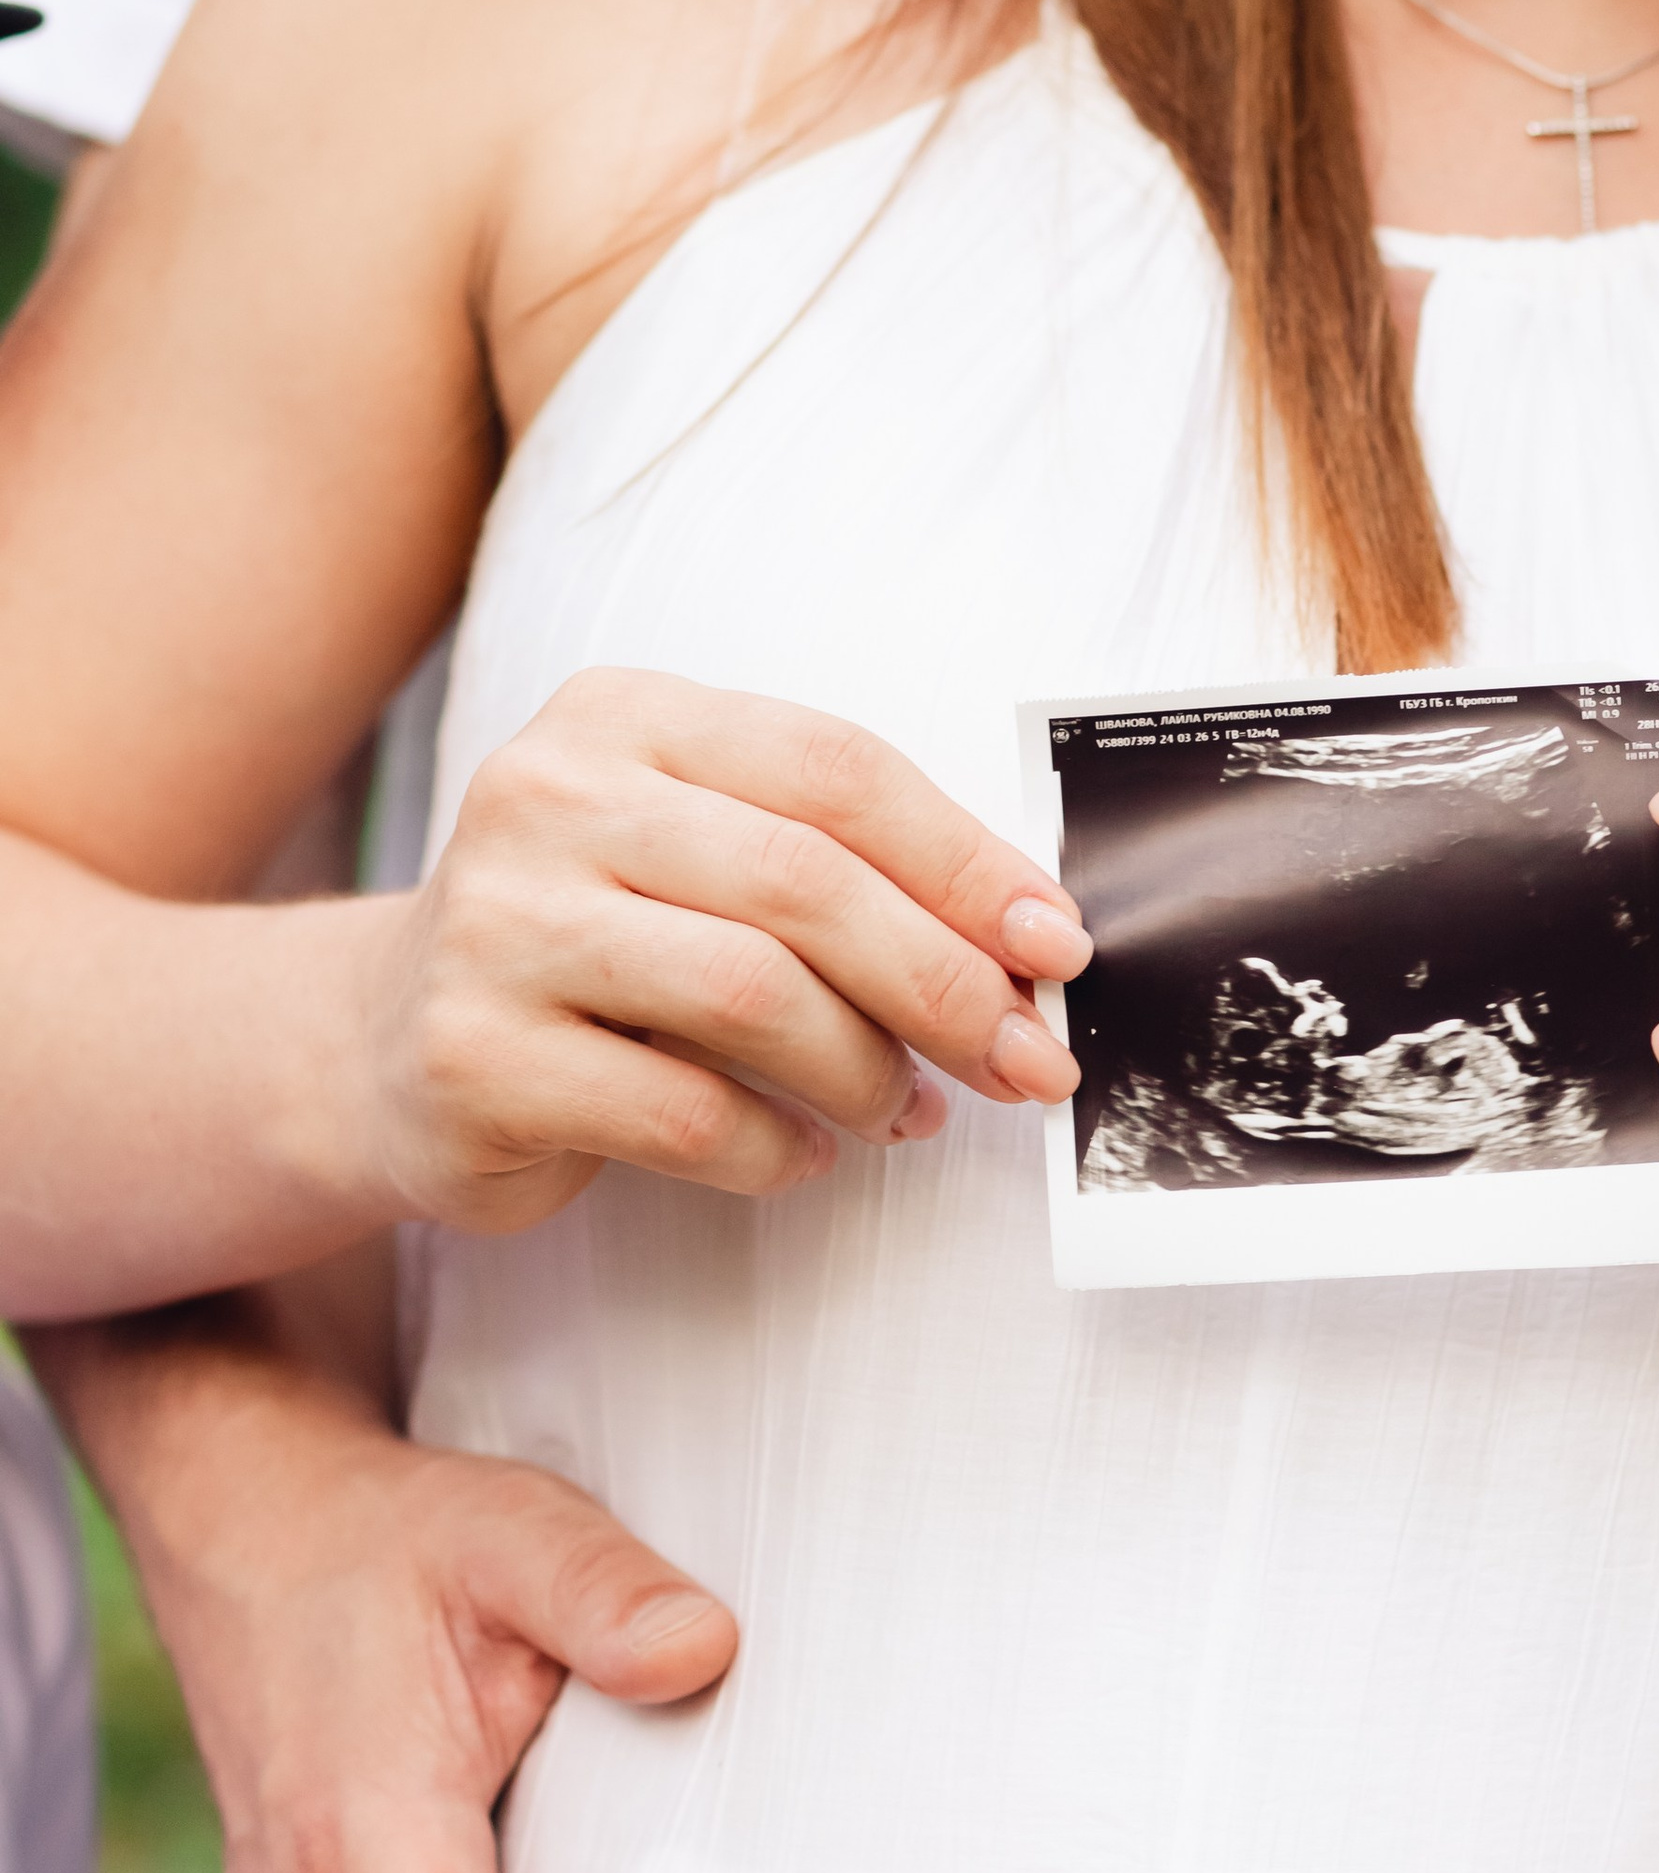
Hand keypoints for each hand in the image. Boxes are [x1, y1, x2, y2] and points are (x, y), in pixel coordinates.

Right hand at [360, 664, 1094, 1230]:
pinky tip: (808, 1156)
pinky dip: (781, 1152)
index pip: (834, 769)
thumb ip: (836, 869)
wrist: (389, 1045)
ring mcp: (497, 926)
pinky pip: (687, 1116)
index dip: (965, 861)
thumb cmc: (598, 949)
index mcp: (623, 717)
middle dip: (943, 983)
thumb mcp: (700, 860)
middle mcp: (546, 797)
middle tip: (1025, 1059)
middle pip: (803, 883)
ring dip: (867, 1071)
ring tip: (905, 1110)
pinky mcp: (476, 1058)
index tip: (1055, 945)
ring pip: (751, 996)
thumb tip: (1022, 949)